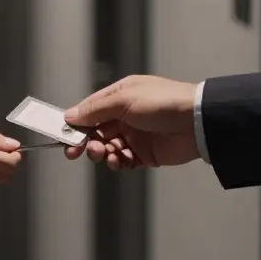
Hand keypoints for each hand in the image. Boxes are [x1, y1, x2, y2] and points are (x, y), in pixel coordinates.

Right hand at [63, 75, 200, 168]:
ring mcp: (135, 135)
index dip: (75, 124)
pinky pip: (124, 161)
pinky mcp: (145, 154)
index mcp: (119, 96)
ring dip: (102, 153)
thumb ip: (95, 110)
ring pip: (108, 148)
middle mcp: (125, 116)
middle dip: (85, 142)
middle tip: (76, 152)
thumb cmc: (164, 103)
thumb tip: (70, 115)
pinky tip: (120, 161)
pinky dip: (118, 163)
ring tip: (106, 154)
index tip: (63, 136)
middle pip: (95, 132)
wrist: (197, 123)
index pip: (89, 110)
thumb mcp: (124, 100)